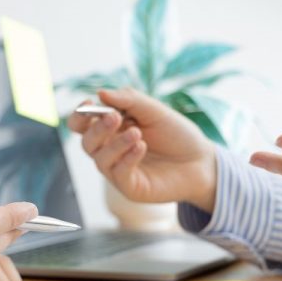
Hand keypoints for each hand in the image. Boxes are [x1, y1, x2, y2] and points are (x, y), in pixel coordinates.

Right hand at [67, 88, 216, 211]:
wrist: (201, 161)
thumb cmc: (177, 134)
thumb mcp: (154, 111)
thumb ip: (129, 100)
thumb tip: (101, 93)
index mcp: (112, 130)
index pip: (82, 124)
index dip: (80, 115)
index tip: (88, 104)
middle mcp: (110, 150)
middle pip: (87, 142)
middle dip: (97, 128)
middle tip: (114, 117)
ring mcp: (118, 170)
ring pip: (100, 158)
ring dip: (115, 143)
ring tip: (137, 133)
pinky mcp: (130, 187)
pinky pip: (118, 173)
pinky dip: (127, 158)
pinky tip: (141, 146)